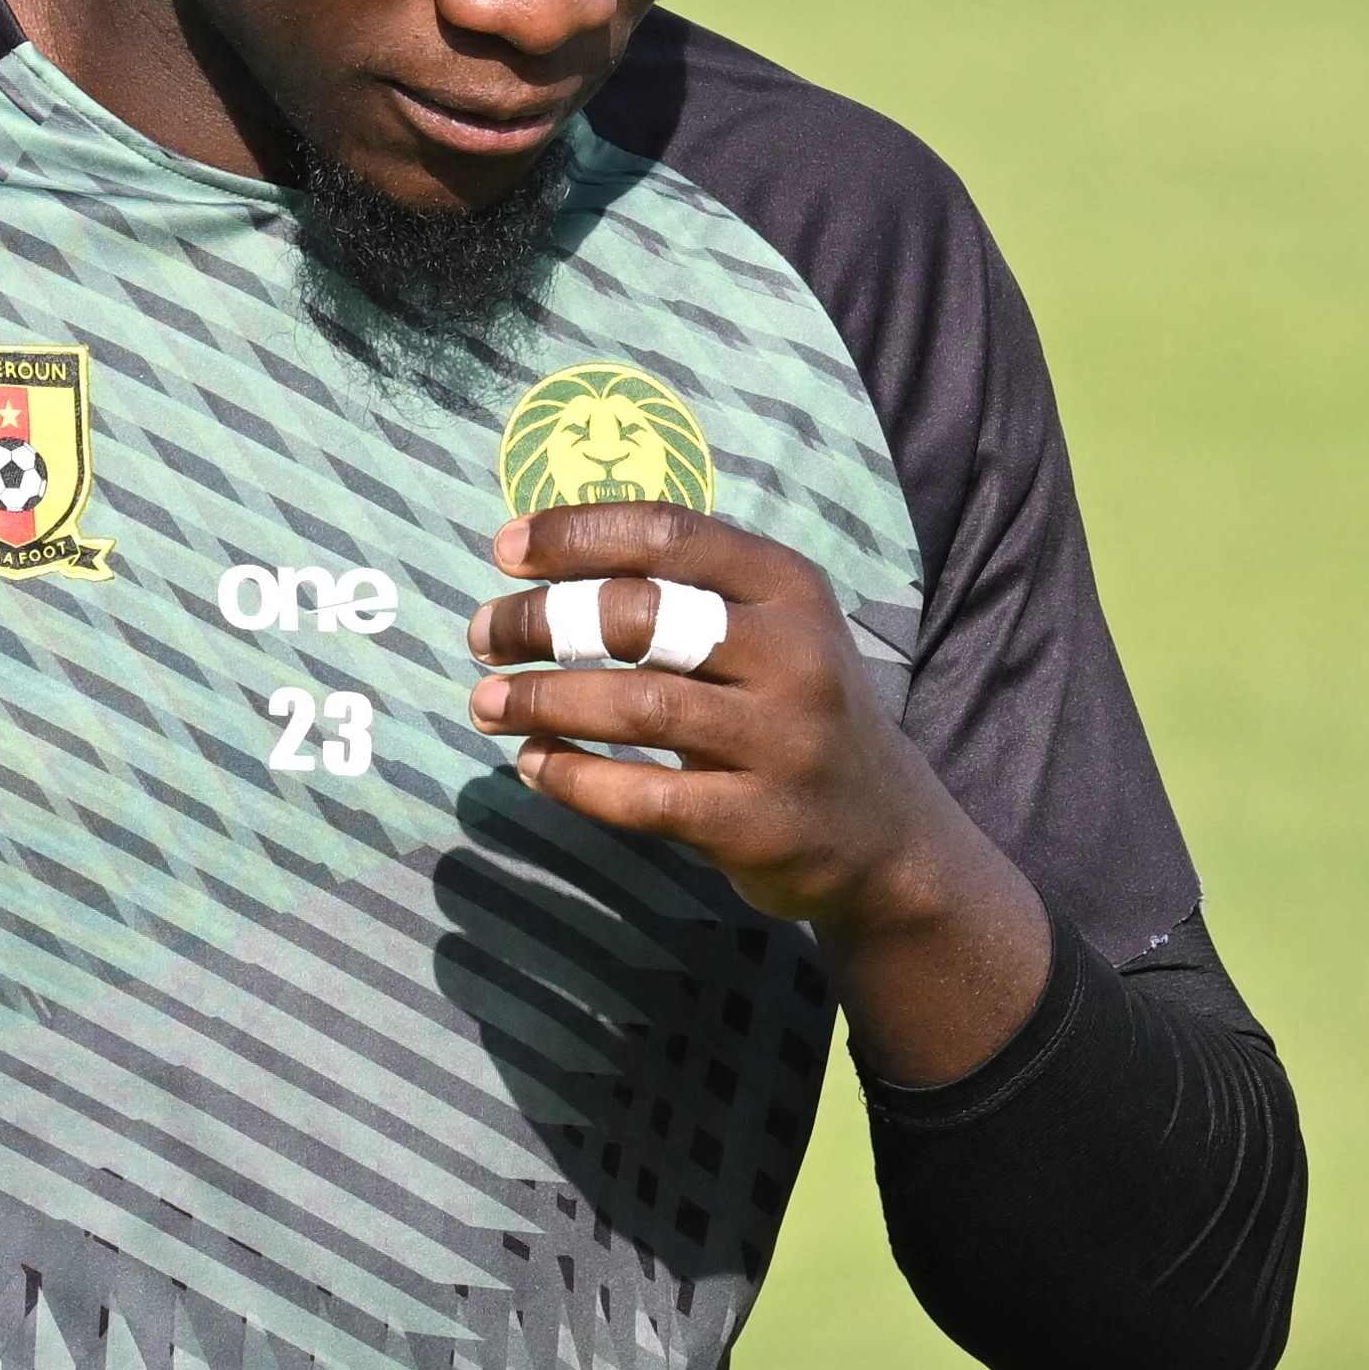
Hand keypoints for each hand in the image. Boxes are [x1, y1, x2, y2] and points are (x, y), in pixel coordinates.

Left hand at [466, 502, 1054, 1084]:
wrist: (885, 836)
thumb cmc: (795, 712)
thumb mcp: (775, 630)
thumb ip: (690, 590)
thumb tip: (548, 558)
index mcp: (791, 587)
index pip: (669, 533)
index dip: (575, 534)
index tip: (504, 550)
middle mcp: (793, 655)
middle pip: (641, 616)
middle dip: (542, 621)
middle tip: (483, 635)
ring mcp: (780, 742)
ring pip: (635, 706)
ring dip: (541, 702)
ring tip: (485, 705)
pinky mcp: (756, 822)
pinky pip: (642, 796)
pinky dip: (573, 777)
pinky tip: (535, 764)